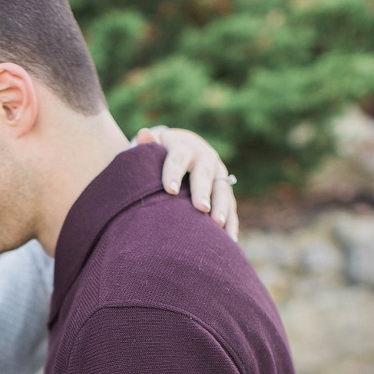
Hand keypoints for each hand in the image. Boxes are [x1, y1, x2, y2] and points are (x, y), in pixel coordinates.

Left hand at [135, 126, 238, 241]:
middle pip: (204, 174)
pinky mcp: (225, 190)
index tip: (170, 191)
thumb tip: (143, 134)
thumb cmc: (159, 156)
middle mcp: (205, 158)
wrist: (182, 152)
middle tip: (202, 208)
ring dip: (222, 207)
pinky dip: (230, 222)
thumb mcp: (153, 149)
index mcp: (184, 147)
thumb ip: (147, 146)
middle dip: (203, 191)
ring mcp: (218, 174)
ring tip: (218, 225)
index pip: (178, 158)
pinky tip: (229, 240)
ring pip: (222, 190)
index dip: (174, 173)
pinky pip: (230, 206)